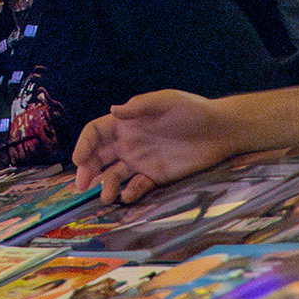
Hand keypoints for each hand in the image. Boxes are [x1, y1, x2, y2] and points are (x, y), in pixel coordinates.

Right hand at [72, 89, 234, 204]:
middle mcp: (129, 142)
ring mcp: (141, 160)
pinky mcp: (155, 176)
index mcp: (126, 122)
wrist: (220, 131)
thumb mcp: (166, 102)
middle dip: (86, 170)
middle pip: (98, 156)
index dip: (84, 144)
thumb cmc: (192, 110)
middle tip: (81, 186)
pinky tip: (127, 196)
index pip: (96, 132)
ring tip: (106, 196)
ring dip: (106, 185)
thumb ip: (139, 107)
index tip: (78, 160)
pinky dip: (129, 192)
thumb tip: (112, 111)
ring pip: (114, 174)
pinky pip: (136, 186)